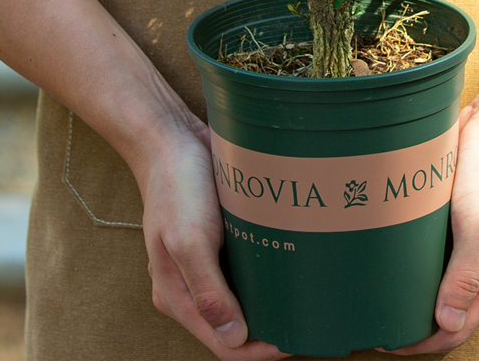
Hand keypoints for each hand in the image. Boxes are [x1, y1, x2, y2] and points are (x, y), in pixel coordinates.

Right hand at [138, 118, 290, 360]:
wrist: (172, 139)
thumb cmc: (177, 187)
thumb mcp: (189, 240)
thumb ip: (207, 290)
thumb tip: (233, 340)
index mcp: (176, 295)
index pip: (221, 343)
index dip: (257, 351)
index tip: (292, 342)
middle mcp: (191, 285)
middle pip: (233, 325)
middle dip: (266, 332)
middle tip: (306, 324)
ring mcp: (205, 263)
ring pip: (242, 298)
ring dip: (269, 304)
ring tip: (303, 302)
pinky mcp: (220, 240)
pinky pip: (245, 269)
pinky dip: (266, 276)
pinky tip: (290, 270)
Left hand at [383, 90, 478, 354]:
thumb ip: (466, 275)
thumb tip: (447, 323)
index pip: (458, 327)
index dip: (423, 341)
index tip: (385, 340)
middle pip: (448, 310)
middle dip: (414, 322)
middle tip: (373, 320)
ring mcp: (471, 242)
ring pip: (438, 282)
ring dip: (412, 293)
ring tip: (376, 295)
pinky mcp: (456, 220)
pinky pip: (433, 253)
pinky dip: (413, 263)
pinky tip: (388, 258)